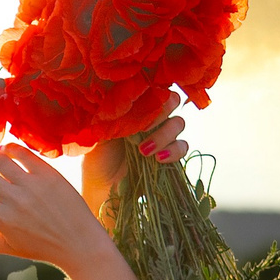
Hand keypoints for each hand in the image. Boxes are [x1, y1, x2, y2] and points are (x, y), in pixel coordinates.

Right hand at [0, 141, 114, 275]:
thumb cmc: (38, 247)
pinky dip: (9, 148)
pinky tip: (4, 150)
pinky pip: (22, 153)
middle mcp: (14, 200)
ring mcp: (32, 186)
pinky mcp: (48, 175)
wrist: (77, 243)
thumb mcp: (3, 246)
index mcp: (0, 220)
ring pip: (0, 159)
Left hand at [78, 91, 185, 216]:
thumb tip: (109, 107)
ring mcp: (161, 137)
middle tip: (144, 128)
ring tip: (144, 151)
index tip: (140, 106)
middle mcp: (151, 120)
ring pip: (178, 124)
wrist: (102, 190)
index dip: (152, 93)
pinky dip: (174, 150)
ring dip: (164, 135)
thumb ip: (105, 121)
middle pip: (171, 102)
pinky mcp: (169, 156)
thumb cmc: (97, 160)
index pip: (152, 90)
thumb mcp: (97, 137)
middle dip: (161, 112)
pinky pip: (182, 147)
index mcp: (135, 109)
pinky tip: (158, 158)